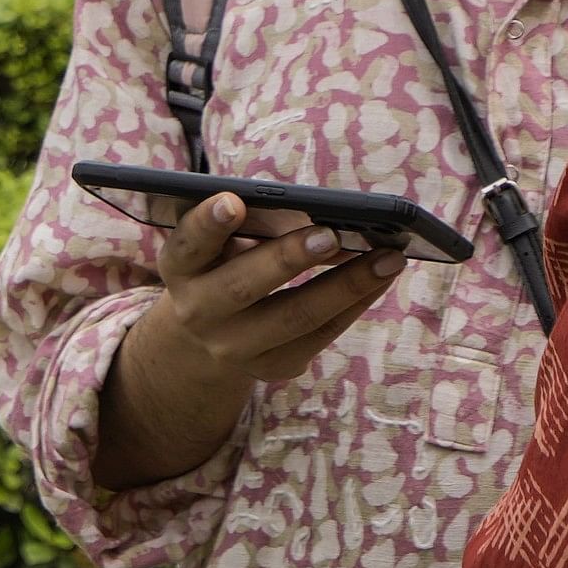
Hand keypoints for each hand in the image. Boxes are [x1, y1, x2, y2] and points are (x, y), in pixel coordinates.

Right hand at [126, 193, 410, 389]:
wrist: (200, 342)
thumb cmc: (217, 268)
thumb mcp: (212, 246)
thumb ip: (244, 227)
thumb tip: (311, 214)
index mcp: (180, 268)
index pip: (188, 244)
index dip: (209, 223)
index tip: (233, 201)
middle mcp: (199, 311)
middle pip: (244, 286)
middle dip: (289, 259)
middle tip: (329, 234)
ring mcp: (235, 347)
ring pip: (296, 317)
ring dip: (346, 285)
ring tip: (387, 258)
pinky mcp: (271, 366)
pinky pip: (320, 335)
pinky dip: (354, 303)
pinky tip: (381, 278)